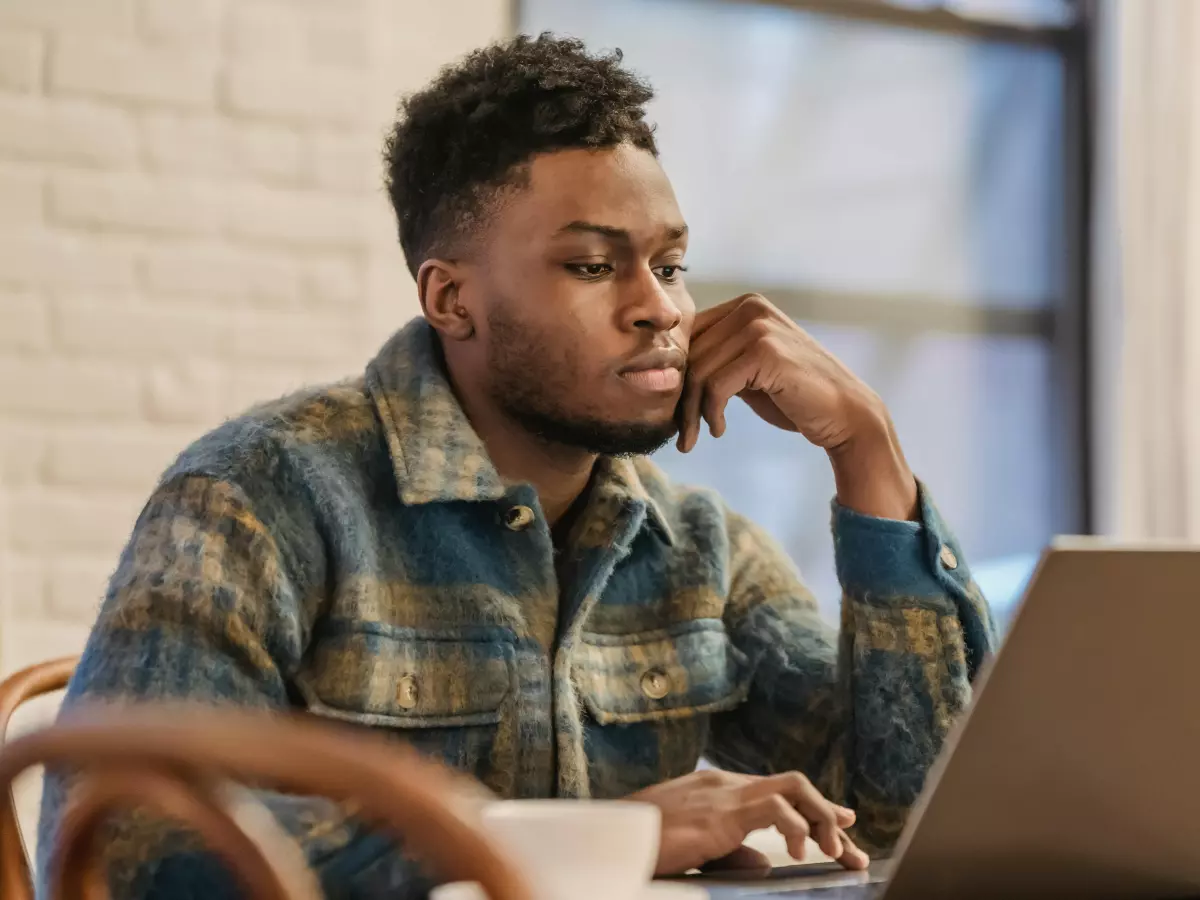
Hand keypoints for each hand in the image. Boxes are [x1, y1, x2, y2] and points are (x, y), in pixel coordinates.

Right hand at [628, 769, 868, 875]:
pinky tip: (800, 853)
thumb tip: (767, 862)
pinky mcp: (721, 812)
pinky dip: (796, 828)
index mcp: (720, 791)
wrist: (612, 839)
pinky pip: (774, 809)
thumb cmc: (645, 846)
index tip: (844, 824)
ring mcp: (724, 794)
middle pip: (794, 785)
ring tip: (836, 853)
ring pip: (793, 788)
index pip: (778, 792)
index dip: (815, 810)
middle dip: (828, 814)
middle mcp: (726, 785)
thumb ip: (734, 852)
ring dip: (822, 820)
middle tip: (850, 851)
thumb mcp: (698, 850)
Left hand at [677, 294, 916, 519]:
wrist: (845, 413)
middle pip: (690, 353)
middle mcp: (750, 307)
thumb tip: (668, 372)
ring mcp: (759, 326)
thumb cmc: (794, 396)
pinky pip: (716, 385)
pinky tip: (719, 430)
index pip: (688, 336)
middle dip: (680, 397)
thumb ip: (718, 360)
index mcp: (744, 306)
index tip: (675, 410)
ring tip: (696, 436)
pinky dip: (710, 413)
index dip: (676, 374)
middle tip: (682, 432)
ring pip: (698, 371)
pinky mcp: (765, 351)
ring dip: (692, 412)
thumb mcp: (748, 371)